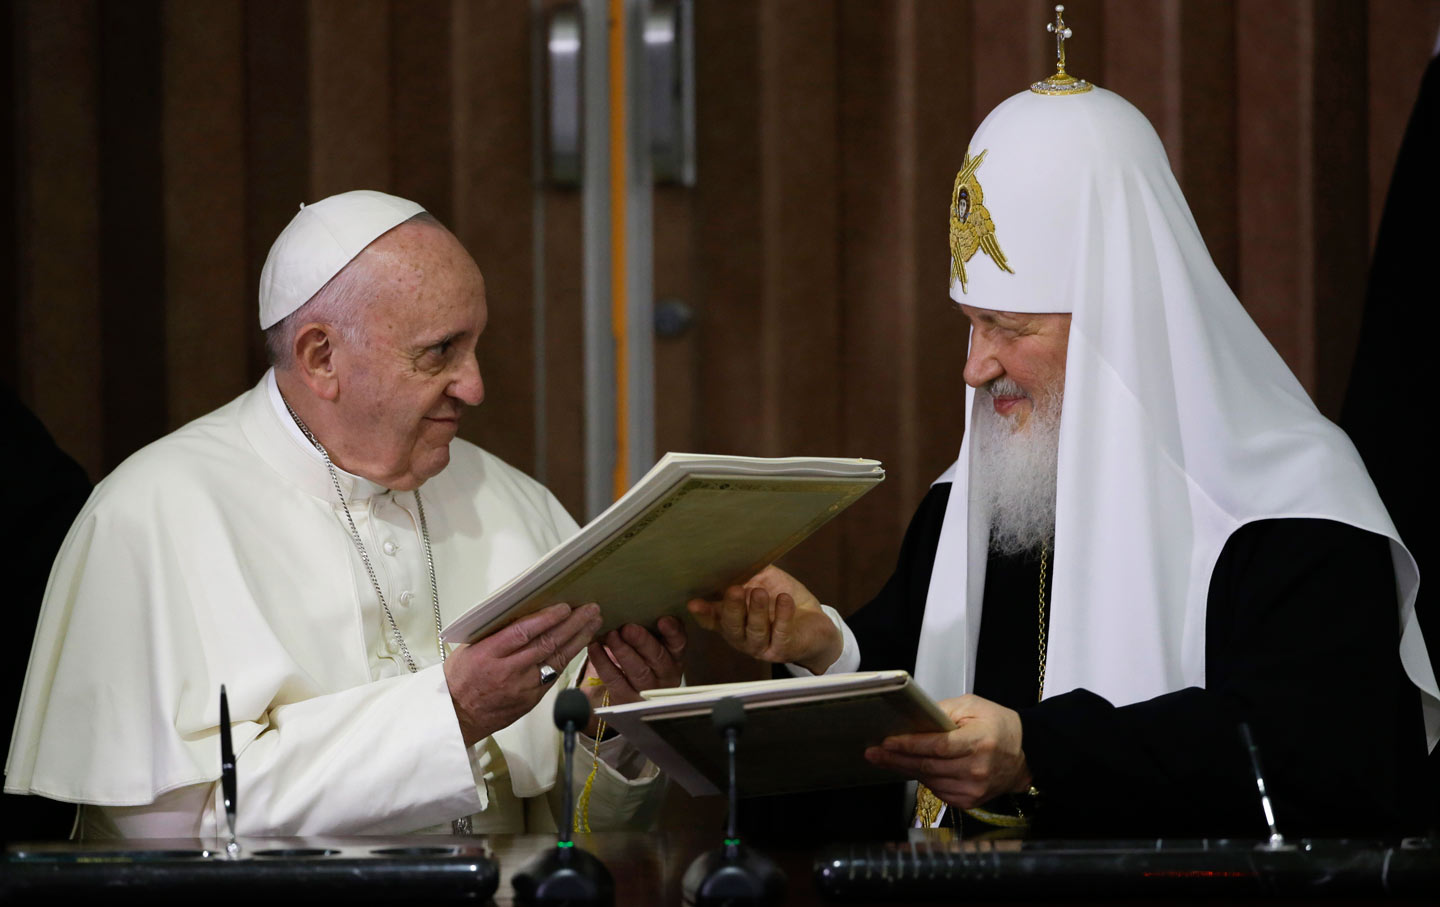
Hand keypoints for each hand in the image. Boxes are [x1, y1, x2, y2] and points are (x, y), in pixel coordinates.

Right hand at [444, 602, 601, 746]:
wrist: (457, 716)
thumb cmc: (461, 678)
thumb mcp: (471, 648)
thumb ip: (497, 633)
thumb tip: (526, 613)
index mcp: (489, 654)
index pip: (523, 632)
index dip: (547, 619)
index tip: (565, 607)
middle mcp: (508, 671)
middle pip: (547, 644)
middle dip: (573, 625)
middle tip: (590, 609)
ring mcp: (522, 687)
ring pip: (556, 660)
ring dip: (578, 639)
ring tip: (594, 623)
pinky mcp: (531, 700)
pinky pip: (553, 675)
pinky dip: (567, 658)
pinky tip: (579, 645)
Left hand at [586, 617, 686, 705]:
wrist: (629, 695)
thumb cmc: (640, 659)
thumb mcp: (650, 644)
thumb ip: (648, 628)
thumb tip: (631, 602)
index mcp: (674, 656)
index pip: (678, 642)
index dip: (672, 632)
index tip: (663, 620)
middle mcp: (665, 673)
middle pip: (657, 657)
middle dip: (642, 641)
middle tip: (628, 628)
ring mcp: (647, 689)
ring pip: (638, 671)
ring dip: (623, 651)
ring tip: (610, 636)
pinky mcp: (627, 699)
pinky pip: (615, 681)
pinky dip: (603, 663)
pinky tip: (595, 648)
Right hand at [687, 565, 841, 673]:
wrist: (816, 625)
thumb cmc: (784, 601)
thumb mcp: (765, 582)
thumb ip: (748, 573)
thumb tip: (734, 554)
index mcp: (732, 620)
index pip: (712, 619)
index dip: (702, 612)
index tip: (694, 602)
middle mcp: (742, 636)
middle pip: (731, 626)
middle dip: (731, 608)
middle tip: (734, 590)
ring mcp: (761, 646)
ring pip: (754, 631)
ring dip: (756, 611)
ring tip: (760, 592)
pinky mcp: (783, 649)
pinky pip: (781, 633)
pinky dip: (783, 616)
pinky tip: (784, 599)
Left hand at [863, 694, 1030, 808]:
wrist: (1026, 754)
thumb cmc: (998, 725)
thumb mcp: (973, 705)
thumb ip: (943, 711)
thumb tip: (914, 720)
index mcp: (978, 742)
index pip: (936, 746)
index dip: (909, 745)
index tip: (886, 741)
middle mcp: (976, 769)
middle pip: (928, 766)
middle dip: (896, 759)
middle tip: (873, 753)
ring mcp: (974, 789)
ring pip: (929, 781)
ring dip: (906, 769)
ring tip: (887, 759)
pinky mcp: (970, 801)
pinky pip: (938, 791)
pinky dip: (924, 779)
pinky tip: (913, 768)